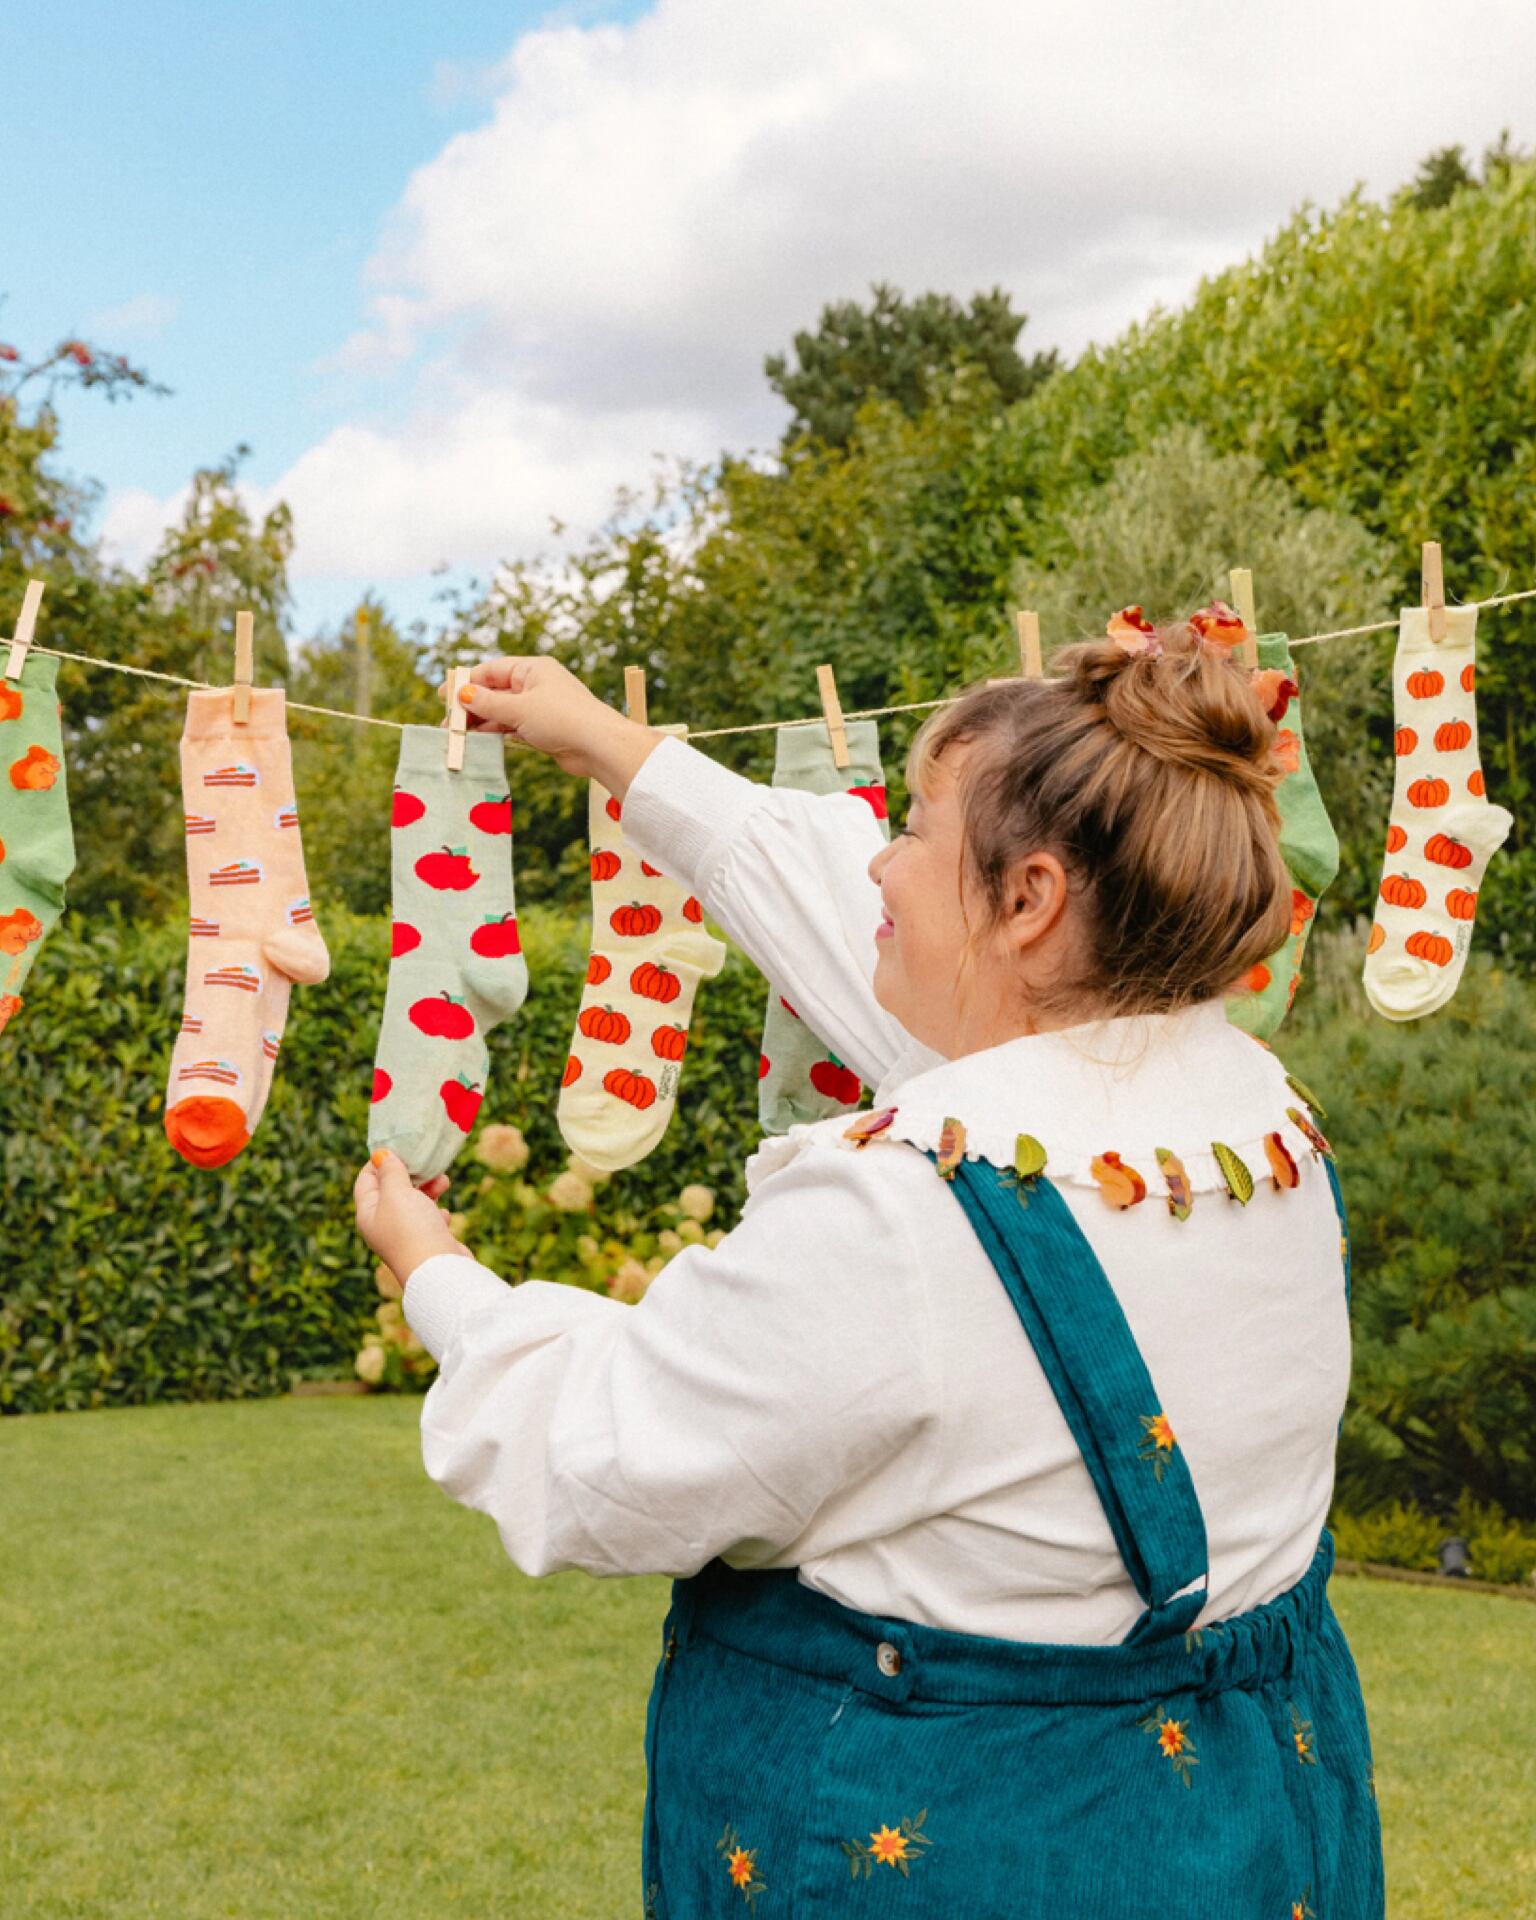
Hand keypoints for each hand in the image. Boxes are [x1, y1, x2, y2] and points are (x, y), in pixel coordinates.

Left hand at [353, 1148, 471, 1287]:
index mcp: (368, 1214)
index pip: (366, 1180)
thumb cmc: (413, 1229)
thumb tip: (380, 1154)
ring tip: (444, 1183)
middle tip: (427, 1164)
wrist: (440, 1271)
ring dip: (429, 1189)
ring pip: (414, 1203)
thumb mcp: (396, 1193)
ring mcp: (405, 1236)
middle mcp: (383, 1225)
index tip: (400, 1147)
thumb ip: (389, 1172)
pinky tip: (445, 1213)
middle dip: (410, 1174)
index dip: (379, 1161)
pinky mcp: (427, 1243)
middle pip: (392, 1190)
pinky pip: (430, 1220)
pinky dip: (437, 1212)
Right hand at [435, 657, 662, 795]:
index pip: (492, 670)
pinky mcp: (543, 729)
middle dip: (471, 707)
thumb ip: (488, 702)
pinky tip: (480, 742)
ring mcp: (540, 707)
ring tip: (459, 736)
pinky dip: (496, 734)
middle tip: (449, 723)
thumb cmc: (562, 719)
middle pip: (495, 692)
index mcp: (533, 668)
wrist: (598, 747)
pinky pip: (513, 727)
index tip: (444, 695)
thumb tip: (462, 694)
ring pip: (502, 712)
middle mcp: (536, 684)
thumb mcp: (519, 708)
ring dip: (482, 723)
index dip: (466, 682)